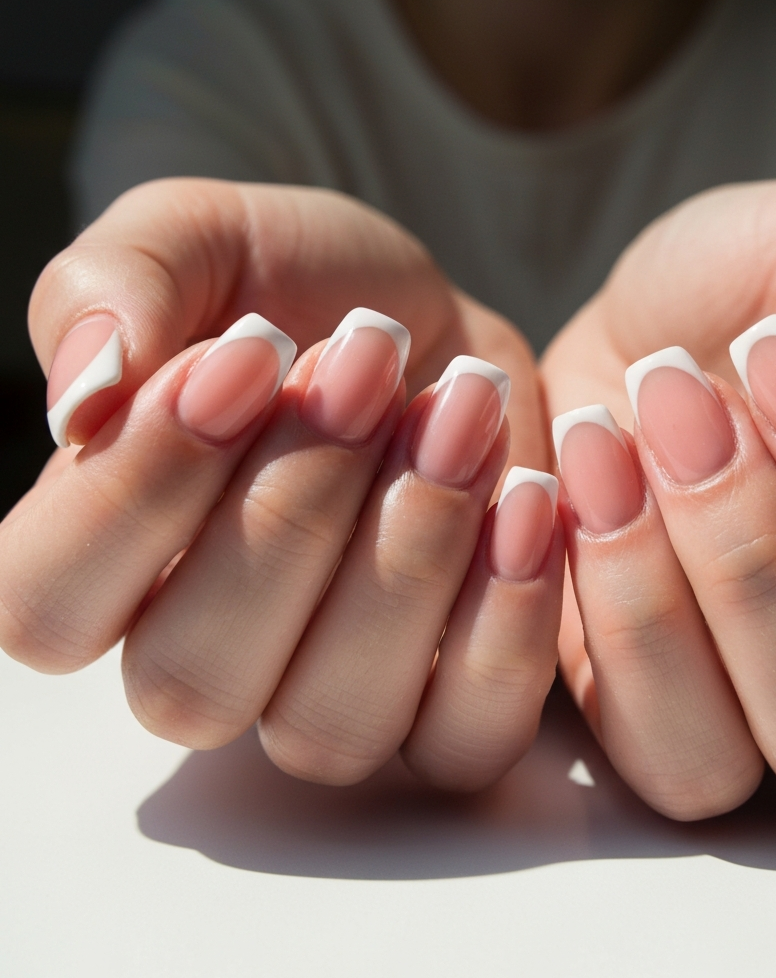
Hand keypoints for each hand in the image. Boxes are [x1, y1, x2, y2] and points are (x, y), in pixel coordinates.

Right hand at [0, 178, 562, 789]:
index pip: (46, 608)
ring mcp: (331, 700)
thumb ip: (116, 289)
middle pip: (192, 683)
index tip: (241, 359)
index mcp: (112, 561)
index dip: (135, 495)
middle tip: (369, 363)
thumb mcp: (204, 239)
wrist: (437, 330)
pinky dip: (503, 627)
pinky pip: (464, 738)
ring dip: (404, 562)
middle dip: (292, 508)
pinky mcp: (448, 705)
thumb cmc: (306, 291)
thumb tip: (82, 401)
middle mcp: (210, 657)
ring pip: (330, 727)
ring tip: (461, 417)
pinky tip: (526, 501)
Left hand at [542, 168, 775, 818]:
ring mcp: (731, 702)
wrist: (640, 330)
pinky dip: (578, 616)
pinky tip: (552, 488)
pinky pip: (609, 732)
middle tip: (679, 400)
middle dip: (752, 559)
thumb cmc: (754, 294)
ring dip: (650, 603)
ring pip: (715, 763)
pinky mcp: (623, 695)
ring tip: (604, 441)